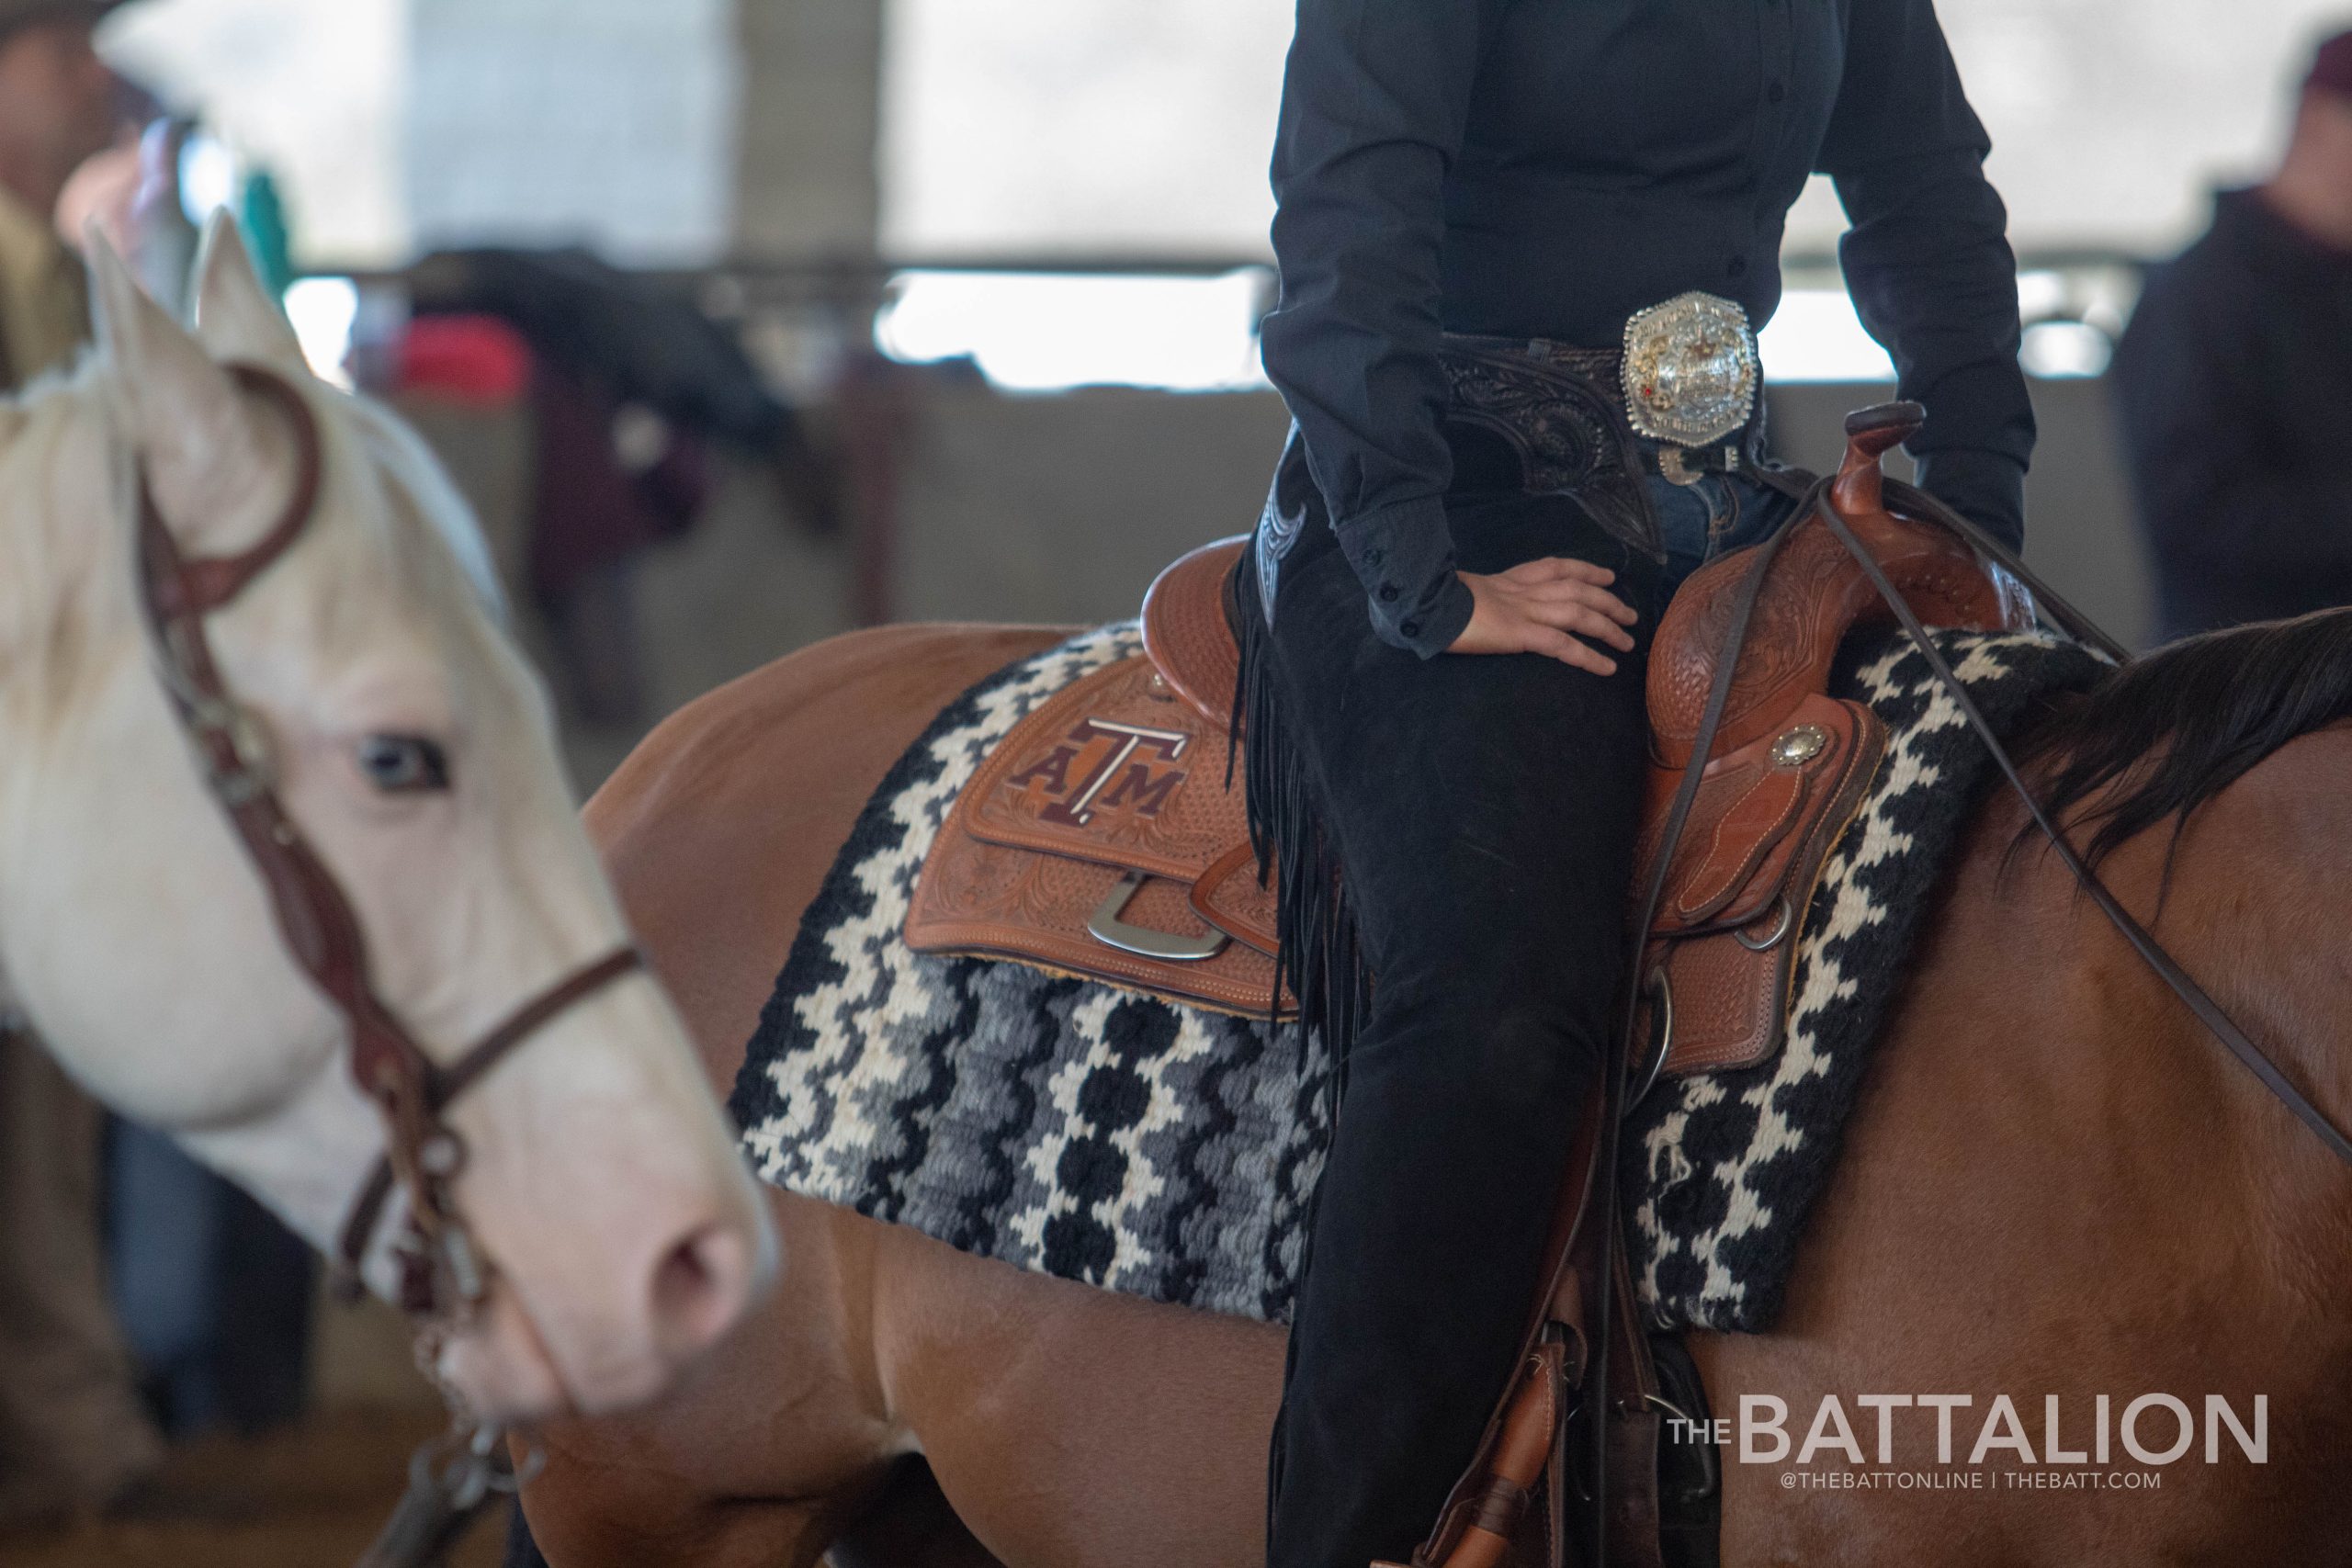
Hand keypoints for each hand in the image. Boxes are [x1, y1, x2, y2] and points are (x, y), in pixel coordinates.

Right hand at [1447, 558, 1638, 673]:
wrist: (1424, 605)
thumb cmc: (1433, 602)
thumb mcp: (1462, 593)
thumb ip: (1479, 598)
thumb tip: (1478, 607)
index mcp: (1510, 580)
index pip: (1556, 567)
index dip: (1585, 569)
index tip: (1607, 575)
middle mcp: (1524, 591)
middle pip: (1577, 588)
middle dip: (1608, 600)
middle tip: (1630, 614)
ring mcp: (1525, 611)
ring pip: (1579, 614)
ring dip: (1609, 627)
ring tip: (1628, 641)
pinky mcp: (1522, 634)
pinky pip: (1564, 646)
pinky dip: (1589, 656)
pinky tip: (1607, 667)